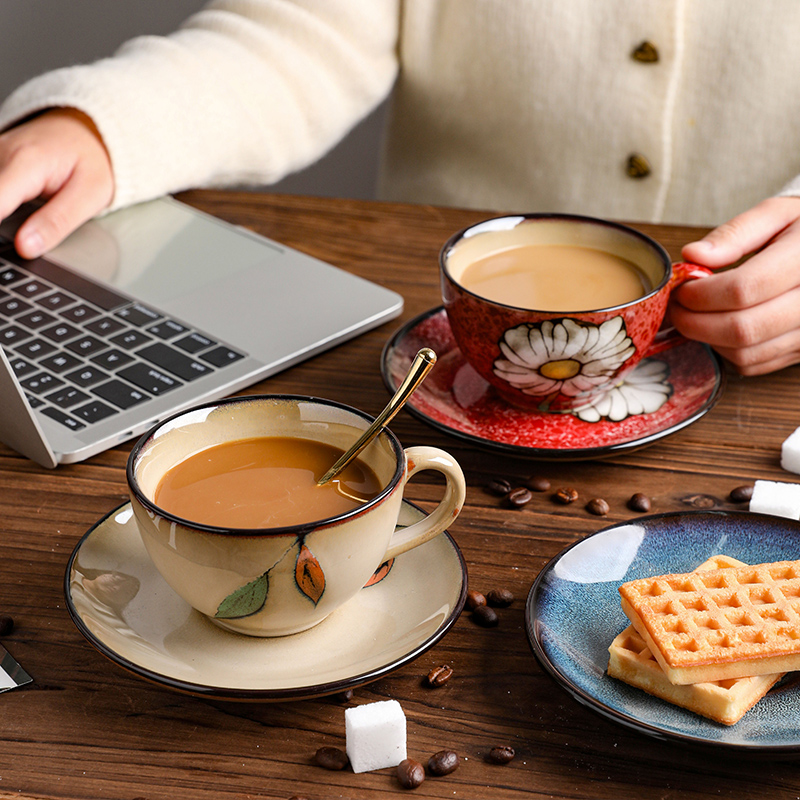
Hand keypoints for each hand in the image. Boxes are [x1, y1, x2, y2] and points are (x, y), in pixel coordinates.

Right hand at [0, 108, 113, 257]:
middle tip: (27, 238)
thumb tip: (25, 247)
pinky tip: (13, 213)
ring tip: (29, 222)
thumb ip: (57, 222)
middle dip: (3, 222)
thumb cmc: (91, 160)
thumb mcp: (90, 195)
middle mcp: (1, 154)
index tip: (10, 242)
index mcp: (26, 162)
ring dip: (4, 213)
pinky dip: (4, 204)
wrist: (86, 131)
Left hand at [672, 196, 799, 375]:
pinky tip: (720, 327)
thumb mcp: (777, 215)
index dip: (701, 294)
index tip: (682, 288)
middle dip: (694, 321)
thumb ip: (734, 234)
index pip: (743, 289)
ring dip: (707, 338)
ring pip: (744, 352)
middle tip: (678, 306)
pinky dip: (726, 350)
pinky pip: (754, 364)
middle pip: (741, 328)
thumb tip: (693, 255)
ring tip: (695, 315)